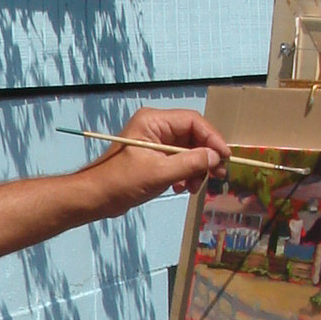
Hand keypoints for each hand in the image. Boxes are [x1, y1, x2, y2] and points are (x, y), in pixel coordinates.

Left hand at [82, 107, 229, 215]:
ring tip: (193, 188)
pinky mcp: (154, 157)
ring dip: (196, 169)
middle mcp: (156, 127)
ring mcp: (155, 142)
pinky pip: (179, 161)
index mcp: (153, 121)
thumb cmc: (121, 182)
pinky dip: (185, 174)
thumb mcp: (160, 173)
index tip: (224, 157)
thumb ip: (190, 163)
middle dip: (205, 157)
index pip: (193, 122)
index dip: (212, 138)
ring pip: (188, 150)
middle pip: (193, 136)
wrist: (96, 198)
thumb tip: (216, 157)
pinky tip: (182, 188)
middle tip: (216, 176)